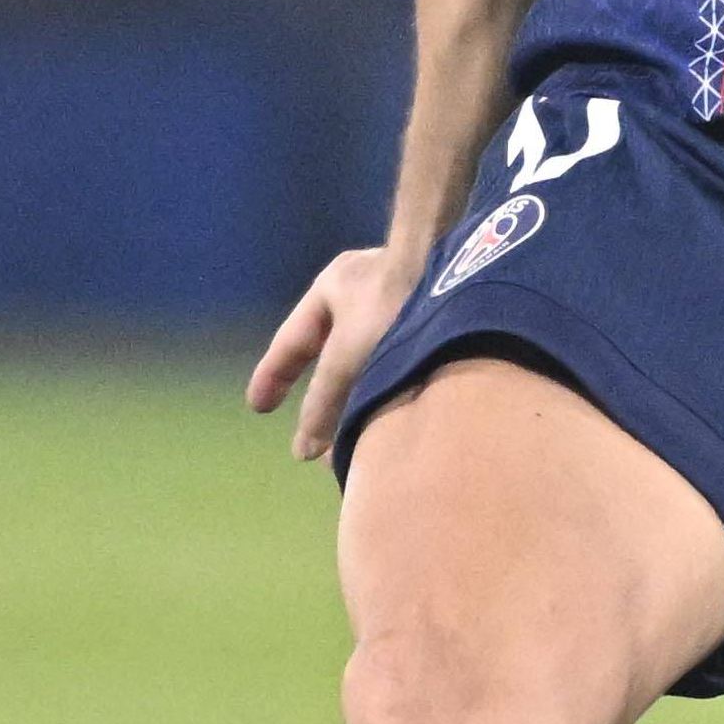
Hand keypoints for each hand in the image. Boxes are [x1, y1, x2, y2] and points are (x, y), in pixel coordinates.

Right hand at [249, 239, 413, 463]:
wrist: (466, 273)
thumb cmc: (395, 305)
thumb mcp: (348, 355)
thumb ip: (324, 400)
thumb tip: (305, 449)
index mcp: (335, 287)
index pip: (293, 339)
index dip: (273, 376)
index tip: (258, 408)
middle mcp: (367, 292)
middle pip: (333, 355)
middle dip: (324, 399)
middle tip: (313, 442)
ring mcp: (403, 304)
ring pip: (369, 364)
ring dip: (359, 401)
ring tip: (355, 444)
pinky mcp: (434, 324)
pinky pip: (401, 366)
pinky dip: (390, 393)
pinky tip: (395, 420)